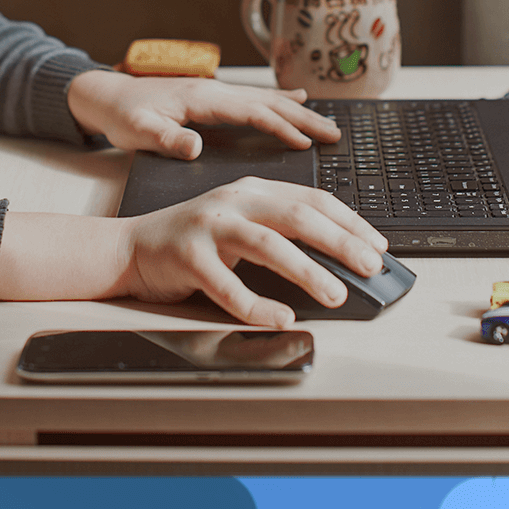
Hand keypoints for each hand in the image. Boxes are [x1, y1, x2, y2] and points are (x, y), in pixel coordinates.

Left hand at [67, 69, 339, 157]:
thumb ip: (165, 138)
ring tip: (328, 125)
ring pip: (267, 99)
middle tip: (335, 135)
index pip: (252, 112)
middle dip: (304, 118)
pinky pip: (255, 99)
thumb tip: (194, 146)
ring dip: (298, 111)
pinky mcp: (213, 97)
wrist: (104, 95)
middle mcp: (215, 90)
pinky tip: (296, 99)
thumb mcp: (136, 131)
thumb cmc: (120, 114)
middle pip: (270, 102)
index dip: (281, 127)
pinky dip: (280, 101)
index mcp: (203, 98)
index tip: (307, 142)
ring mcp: (216, 91)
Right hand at [116, 176, 388, 326]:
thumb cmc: (193, 242)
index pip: (313, 199)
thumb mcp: (242, 227)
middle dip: (340, 242)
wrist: (129, 247)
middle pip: (298, 216)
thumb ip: (281, 235)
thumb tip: (339, 264)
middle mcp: (234, 202)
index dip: (350, 222)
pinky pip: (228, 284)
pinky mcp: (187, 256)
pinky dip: (257, 304)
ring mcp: (210, 227)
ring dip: (307, 271)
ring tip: (335, 293)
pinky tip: (282, 317)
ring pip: (268, 244)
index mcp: (254, 191)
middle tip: (370, 266)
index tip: (379, 245)